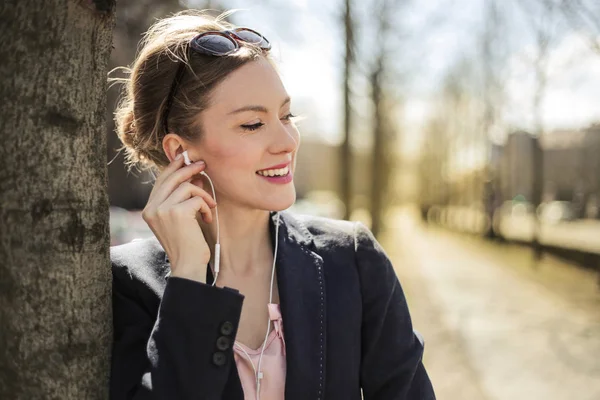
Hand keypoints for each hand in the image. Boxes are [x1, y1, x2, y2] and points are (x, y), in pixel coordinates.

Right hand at [141, 154, 216, 282]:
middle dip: (189, 169)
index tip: (185, 158)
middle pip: (172, 178)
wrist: (187, 265)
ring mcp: (162, 210)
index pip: (160, 181)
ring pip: (187, 186)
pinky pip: (197, 198)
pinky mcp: (177, 212)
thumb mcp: (178, 219)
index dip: (173, 167)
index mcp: (149, 210)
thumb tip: (193, 174)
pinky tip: (207, 218)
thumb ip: (179, 198)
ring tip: (210, 206)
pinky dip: (206, 206)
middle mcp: (152, 208)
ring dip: (203, 195)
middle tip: (203, 165)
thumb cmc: (186, 244)